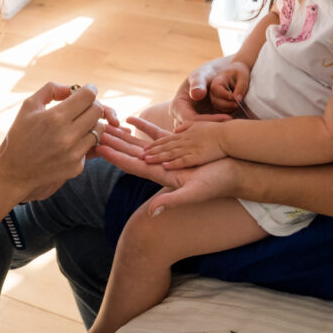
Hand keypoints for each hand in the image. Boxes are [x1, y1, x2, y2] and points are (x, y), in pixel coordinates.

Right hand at [0, 82, 102, 198]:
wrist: (14, 172)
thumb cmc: (20, 135)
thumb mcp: (29, 106)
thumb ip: (51, 90)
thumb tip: (72, 88)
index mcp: (55, 117)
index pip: (88, 96)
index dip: (89, 90)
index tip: (86, 91)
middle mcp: (67, 135)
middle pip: (97, 111)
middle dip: (92, 105)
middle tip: (82, 107)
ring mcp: (74, 153)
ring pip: (99, 129)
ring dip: (91, 124)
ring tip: (77, 125)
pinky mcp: (77, 167)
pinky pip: (90, 147)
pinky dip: (83, 142)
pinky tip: (69, 144)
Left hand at [96, 117, 238, 216]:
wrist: (237, 173)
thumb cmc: (218, 184)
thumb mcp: (194, 194)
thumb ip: (172, 202)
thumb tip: (152, 213)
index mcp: (162, 175)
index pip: (132, 165)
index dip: (115, 157)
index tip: (97, 148)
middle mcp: (161, 165)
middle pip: (130, 152)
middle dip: (113, 143)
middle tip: (94, 132)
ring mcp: (168, 155)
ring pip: (139, 142)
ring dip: (123, 134)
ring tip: (107, 125)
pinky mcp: (178, 145)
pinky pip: (155, 133)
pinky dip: (143, 125)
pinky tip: (131, 118)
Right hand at [168, 57, 234, 126]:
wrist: (209, 78)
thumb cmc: (204, 75)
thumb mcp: (201, 75)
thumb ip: (198, 83)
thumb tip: (196, 94)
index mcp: (177, 106)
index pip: (190, 119)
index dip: (208, 120)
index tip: (227, 117)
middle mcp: (179, 117)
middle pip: (194, 130)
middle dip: (213, 127)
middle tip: (233, 123)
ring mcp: (187, 123)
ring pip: (200, 133)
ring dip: (216, 130)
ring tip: (233, 124)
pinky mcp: (197, 125)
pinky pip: (206, 132)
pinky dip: (218, 129)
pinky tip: (230, 124)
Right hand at [208, 62, 250, 113]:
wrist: (238, 72)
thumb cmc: (240, 72)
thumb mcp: (242, 77)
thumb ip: (240, 87)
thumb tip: (238, 99)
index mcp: (217, 80)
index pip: (216, 89)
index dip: (226, 95)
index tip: (236, 97)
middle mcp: (213, 89)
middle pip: (215, 100)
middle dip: (227, 104)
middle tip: (238, 104)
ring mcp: (215, 96)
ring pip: (218, 107)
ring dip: (228, 108)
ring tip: (238, 105)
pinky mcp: (219, 102)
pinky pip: (221, 110)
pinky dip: (228, 110)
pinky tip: (235, 107)